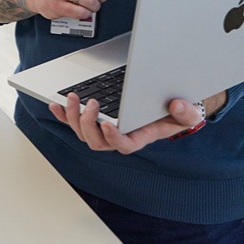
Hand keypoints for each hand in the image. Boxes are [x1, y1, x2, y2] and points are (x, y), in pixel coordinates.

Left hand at [49, 94, 204, 153]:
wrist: (168, 106)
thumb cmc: (176, 112)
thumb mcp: (188, 112)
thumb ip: (186, 112)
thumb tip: (177, 105)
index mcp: (139, 136)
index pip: (124, 145)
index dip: (114, 138)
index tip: (109, 124)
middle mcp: (120, 136)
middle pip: (97, 141)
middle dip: (89, 124)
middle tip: (91, 104)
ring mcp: (105, 129)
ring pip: (83, 133)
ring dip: (74, 117)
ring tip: (73, 98)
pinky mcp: (96, 119)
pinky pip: (75, 122)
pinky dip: (63, 115)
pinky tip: (56, 105)